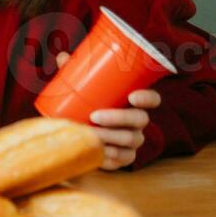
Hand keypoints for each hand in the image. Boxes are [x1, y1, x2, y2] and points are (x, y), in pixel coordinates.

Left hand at [55, 51, 160, 169]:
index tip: (131, 96)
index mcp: (133, 103)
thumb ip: (74, 73)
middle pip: (140, 119)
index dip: (147, 97)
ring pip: (131, 139)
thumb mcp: (81, 89)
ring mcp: (133, 140)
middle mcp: (138, 122)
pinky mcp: (125, 157)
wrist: (81, 134)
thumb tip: (64, 57)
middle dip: (118, 118)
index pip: (152, 99)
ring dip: (111, 137)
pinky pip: (125, 159)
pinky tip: (101, 153)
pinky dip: (113, 156)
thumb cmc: (86, 105)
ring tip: (91, 133)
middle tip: (94, 116)